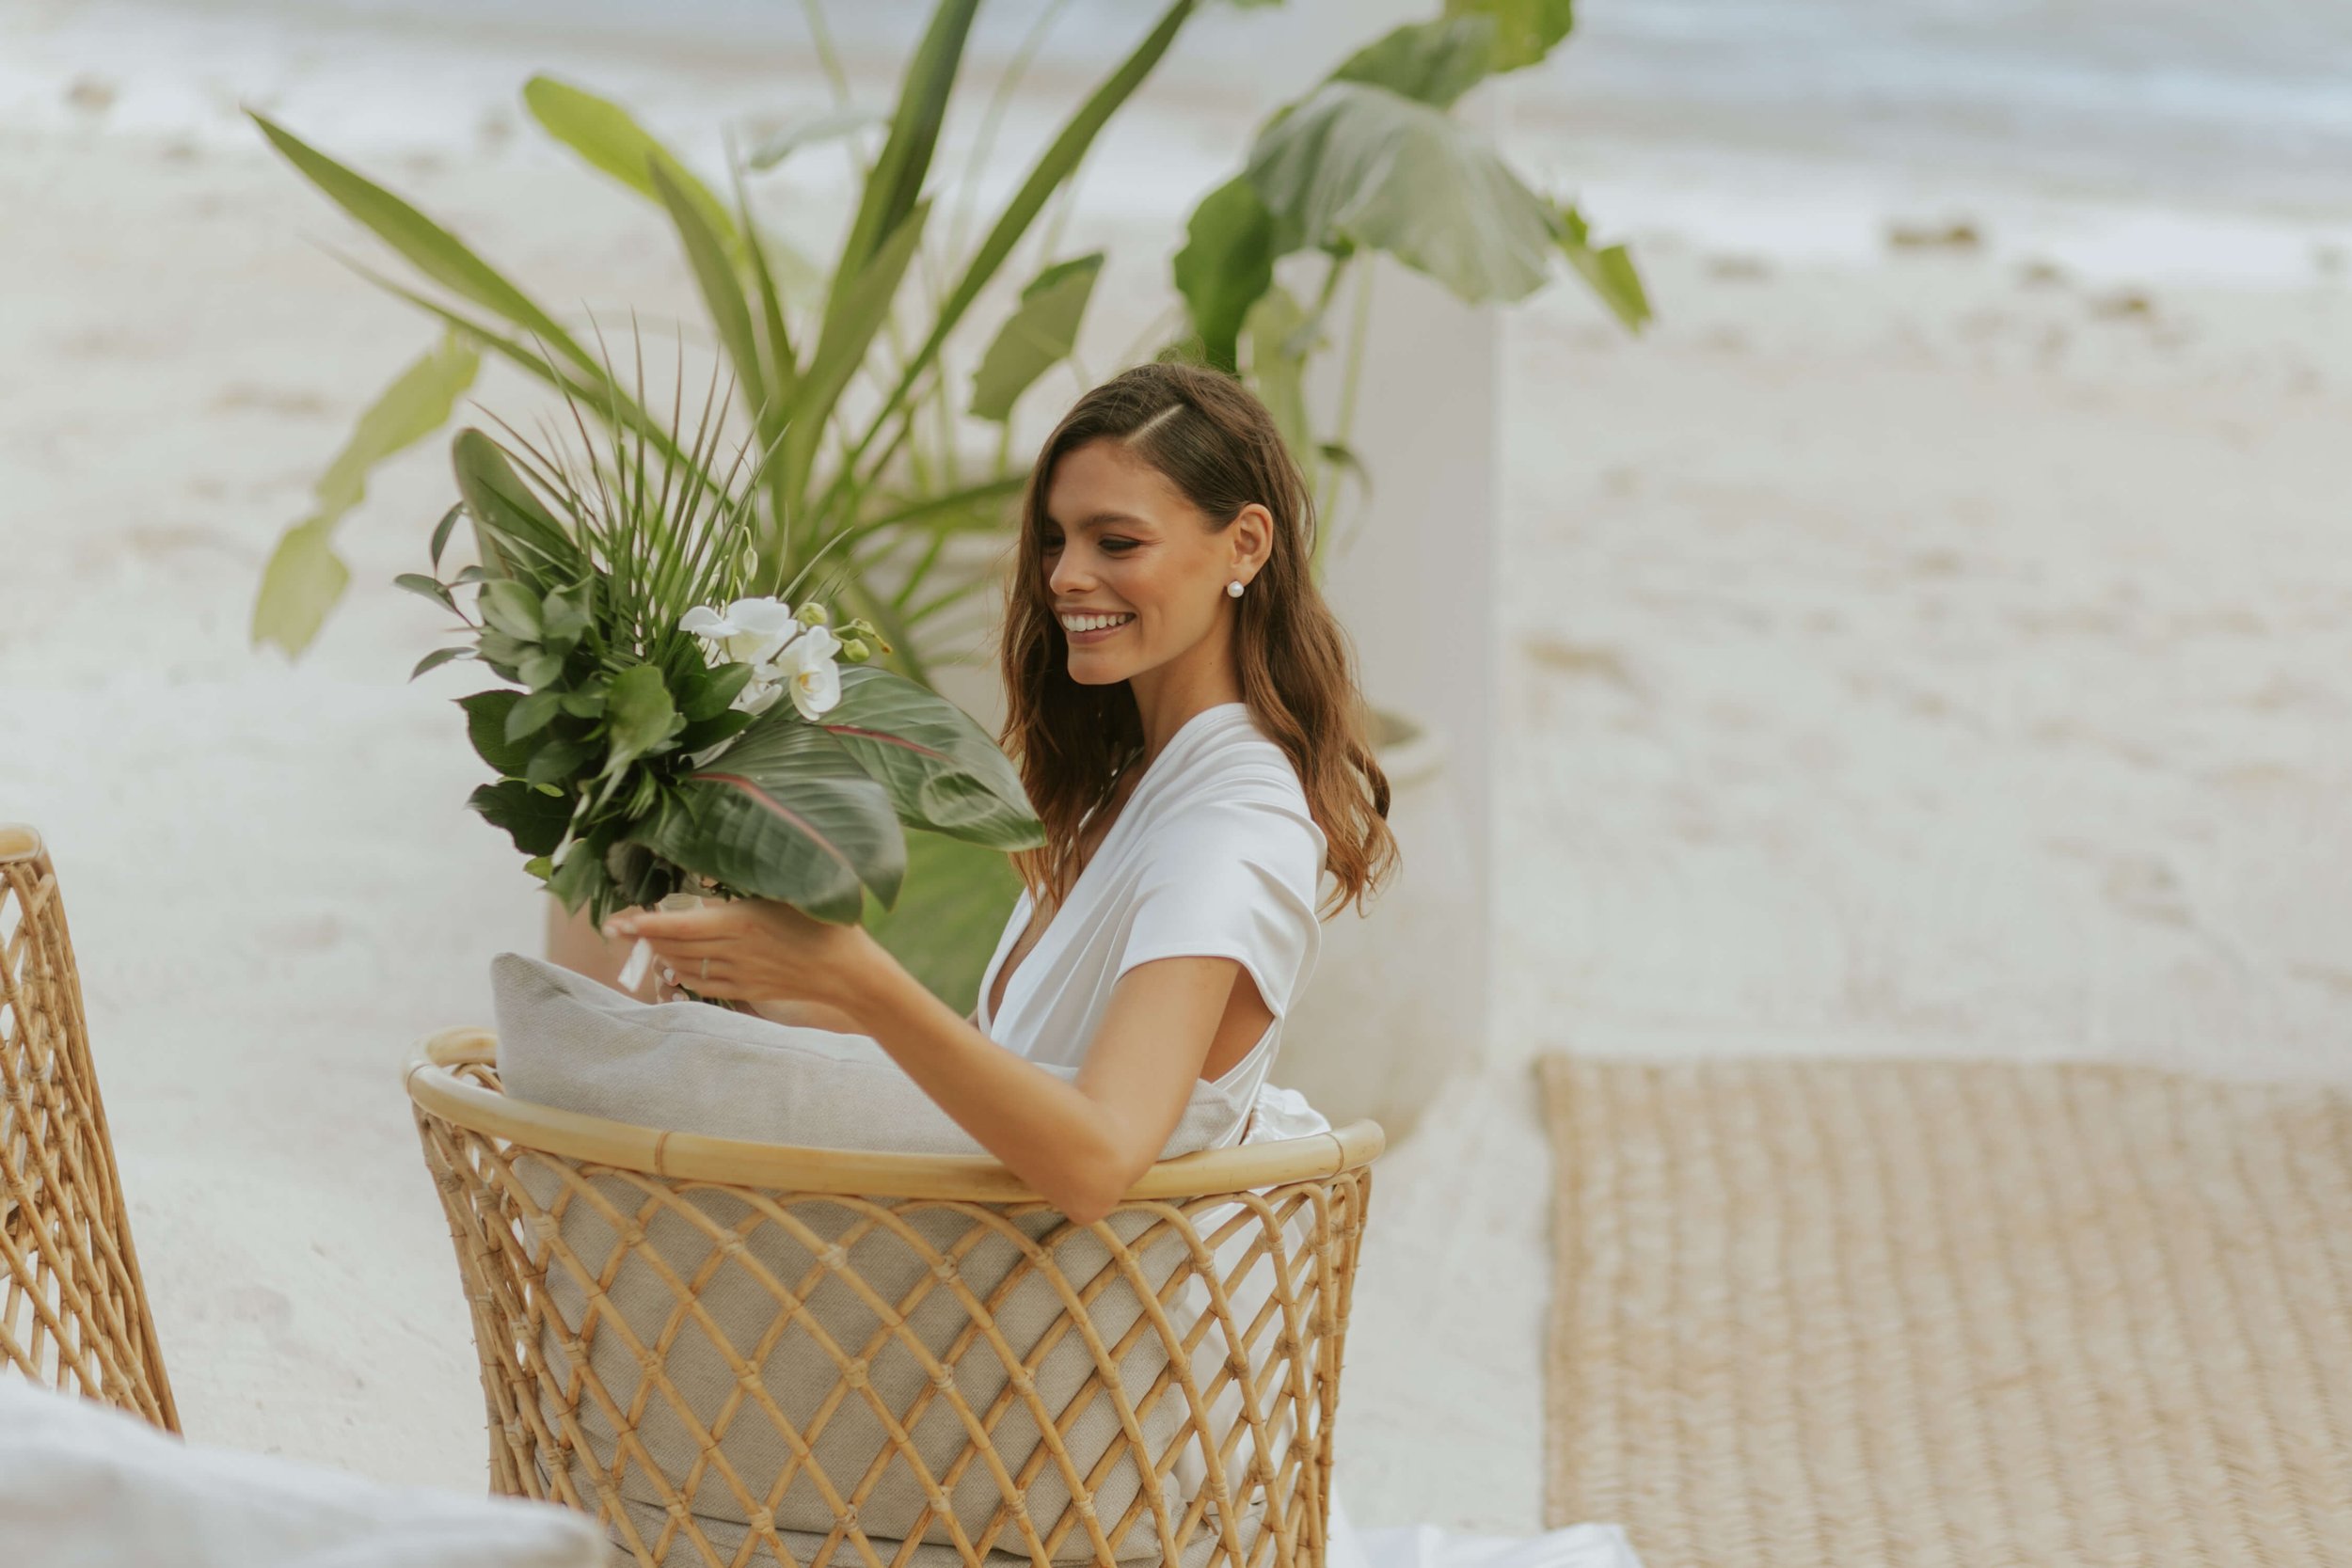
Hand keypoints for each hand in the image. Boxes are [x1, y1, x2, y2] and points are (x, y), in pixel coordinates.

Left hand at [604, 899, 878, 1014]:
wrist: (848, 971)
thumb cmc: (825, 923)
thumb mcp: (787, 893)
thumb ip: (750, 886)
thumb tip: (717, 871)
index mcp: (740, 921)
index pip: (678, 924)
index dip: (644, 924)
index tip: (617, 922)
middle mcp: (732, 950)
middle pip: (674, 945)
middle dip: (644, 937)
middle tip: (620, 928)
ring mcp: (738, 974)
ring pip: (685, 965)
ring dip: (663, 954)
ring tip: (648, 941)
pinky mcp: (747, 991)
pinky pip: (703, 984)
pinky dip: (683, 974)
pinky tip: (676, 967)